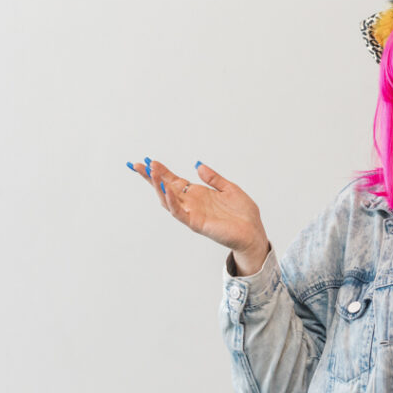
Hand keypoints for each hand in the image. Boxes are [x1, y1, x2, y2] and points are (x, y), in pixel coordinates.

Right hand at [128, 158, 268, 260]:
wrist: (253, 232)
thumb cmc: (243, 213)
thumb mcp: (229, 189)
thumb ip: (214, 178)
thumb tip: (199, 166)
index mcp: (198, 194)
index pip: (175, 181)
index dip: (162, 172)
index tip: (149, 161)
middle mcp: (192, 204)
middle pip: (166, 189)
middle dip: (151, 178)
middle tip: (138, 165)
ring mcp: (192, 214)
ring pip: (169, 200)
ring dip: (159, 187)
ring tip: (151, 174)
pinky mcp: (197, 224)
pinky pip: (180, 213)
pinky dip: (172, 203)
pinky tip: (167, 191)